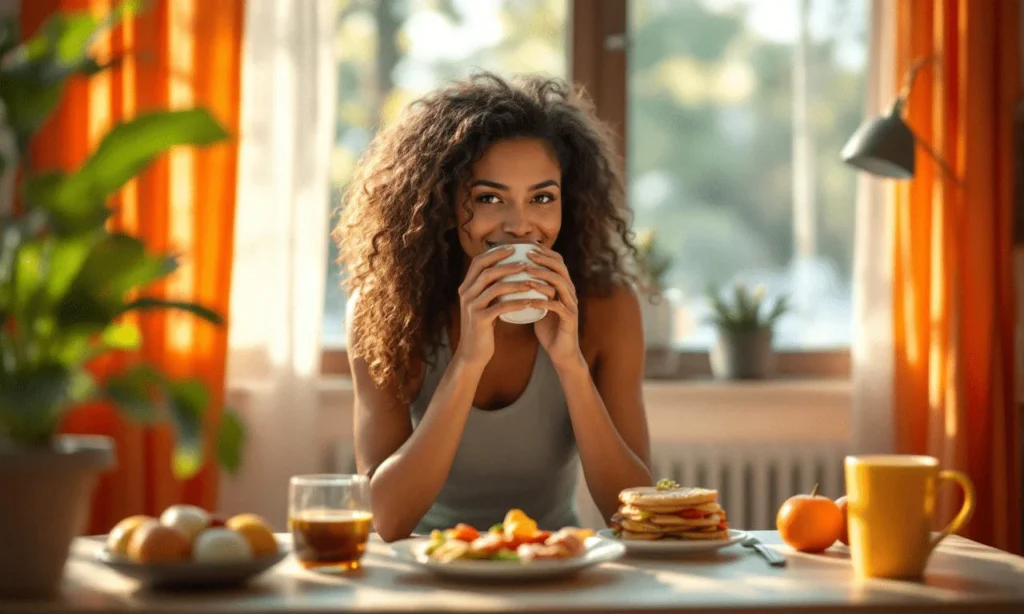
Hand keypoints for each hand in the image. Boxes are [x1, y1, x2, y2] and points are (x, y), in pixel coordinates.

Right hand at [453, 246, 547, 368]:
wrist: (472, 353)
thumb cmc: (483, 327)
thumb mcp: (484, 304)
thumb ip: (490, 290)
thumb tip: (509, 272)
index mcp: (466, 287)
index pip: (478, 262)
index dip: (495, 253)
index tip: (513, 248)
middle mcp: (465, 294)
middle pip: (486, 271)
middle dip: (506, 263)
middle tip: (526, 261)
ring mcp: (471, 306)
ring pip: (494, 287)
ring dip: (515, 282)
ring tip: (531, 280)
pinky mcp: (479, 320)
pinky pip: (500, 307)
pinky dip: (516, 302)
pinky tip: (530, 301)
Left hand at [526, 247, 582, 367]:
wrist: (561, 352)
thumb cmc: (548, 328)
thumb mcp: (539, 305)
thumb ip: (532, 292)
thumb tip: (511, 279)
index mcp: (564, 287)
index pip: (557, 262)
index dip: (544, 252)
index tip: (526, 246)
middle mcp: (570, 293)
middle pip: (561, 268)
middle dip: (543, 259)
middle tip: (526, 255)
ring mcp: (572, 305)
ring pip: (560, 284)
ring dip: (543, 277)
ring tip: (526, 273)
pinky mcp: (570, 319)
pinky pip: (557, 306)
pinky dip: (543, 301)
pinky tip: (530, 299)